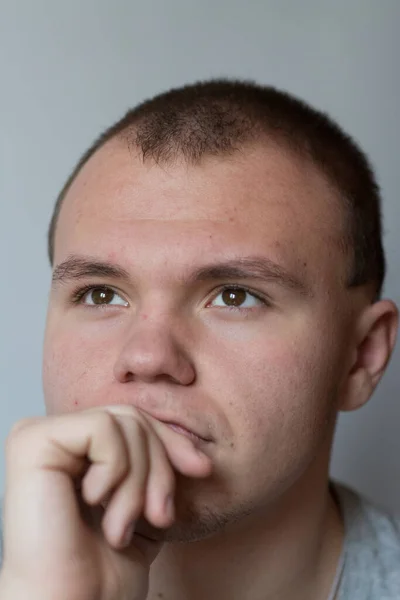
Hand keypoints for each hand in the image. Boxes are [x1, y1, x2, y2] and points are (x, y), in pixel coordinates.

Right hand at [0, 405, 211, 599]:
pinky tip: (93, 503)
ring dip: (138, 481)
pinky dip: (115, 469)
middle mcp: (54, 438)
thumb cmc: (102, 571)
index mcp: (74, 450)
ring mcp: (39, 436)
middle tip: (159, 517)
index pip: (135, 421)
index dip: (171, 442)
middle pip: (133, 419)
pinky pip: (102, 429)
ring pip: (123, 423)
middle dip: (159, 468)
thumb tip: (195, 448)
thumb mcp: (142, 505)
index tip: (202, 470)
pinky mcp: (32, 442)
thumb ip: (154, 468)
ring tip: (121, 527)